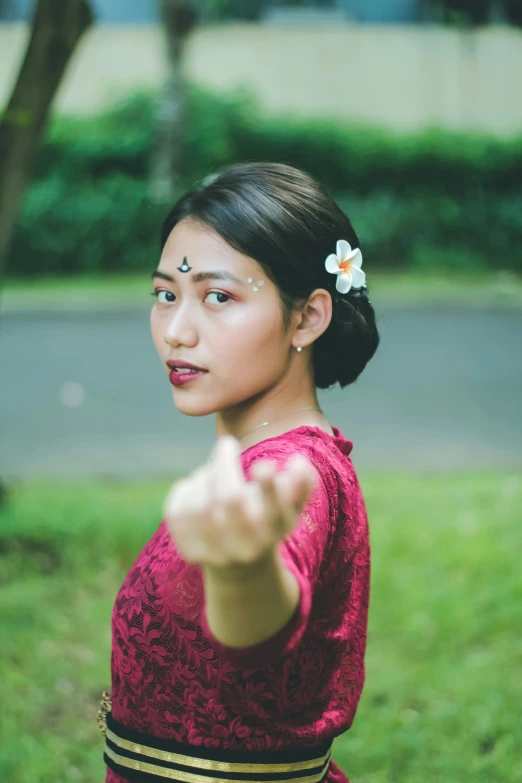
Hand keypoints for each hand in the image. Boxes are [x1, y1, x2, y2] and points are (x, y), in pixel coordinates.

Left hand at [163, 435, 318, 570]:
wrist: (241, 564)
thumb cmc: (268, 518)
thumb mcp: (290, 503)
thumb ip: (302, 481)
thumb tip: (297, 462)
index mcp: (273, 531)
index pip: (273, 510)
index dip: (269, 487)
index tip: (263, 464)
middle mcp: (244, 546)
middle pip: (230, 498)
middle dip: (225, 464)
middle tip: (227, 443)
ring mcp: (214, 552)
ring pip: (200, 503)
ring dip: (205, 476)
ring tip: (214, 471)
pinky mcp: (188, 551)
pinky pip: (177, 510)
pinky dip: (186, 489)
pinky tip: (198, 487)